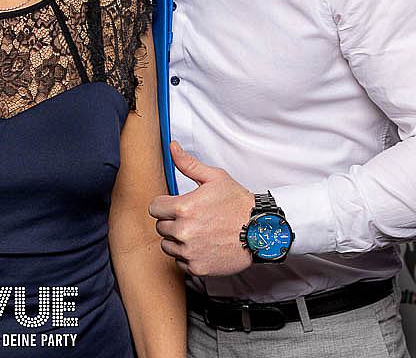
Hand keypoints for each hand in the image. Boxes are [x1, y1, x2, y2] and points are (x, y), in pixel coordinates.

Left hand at [149, 141, 254, 276]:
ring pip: (168, 245)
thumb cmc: (239, 204)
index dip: (164, 205)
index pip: (154, 208)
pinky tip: (203, 246)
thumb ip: (188, 164)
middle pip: (160, 227)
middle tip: (192, 218)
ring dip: (178, 239)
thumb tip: (172, 146)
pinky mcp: (197, 267)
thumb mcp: (215, 178)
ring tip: (198, 232)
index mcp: (184, 207)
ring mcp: (190, 251)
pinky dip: (188, 256)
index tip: (175, 206)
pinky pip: (180, 262)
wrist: (262, 232)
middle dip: (172, 221)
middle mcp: (183, 231)